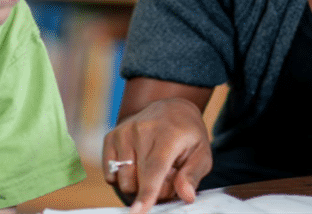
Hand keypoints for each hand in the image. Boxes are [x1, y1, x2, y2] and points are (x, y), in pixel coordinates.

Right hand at [102, 97, 212, 213]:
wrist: (170, 108)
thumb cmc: (187, 135)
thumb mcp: (202, 153)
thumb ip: (193, 175)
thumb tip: (186, 195)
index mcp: (167, 134)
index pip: (155, 168)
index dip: (147, 192)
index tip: (138, 212)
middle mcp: (141, 130)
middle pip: (137, 180)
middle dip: (152, 190)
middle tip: (167, 176)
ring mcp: (123, 132)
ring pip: (122, 180)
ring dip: (137, 184)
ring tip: (152, 170)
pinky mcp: (111, 137)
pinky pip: (110, 174)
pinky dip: (123, 178)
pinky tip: (137, 166)